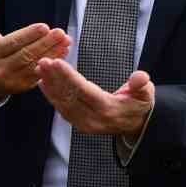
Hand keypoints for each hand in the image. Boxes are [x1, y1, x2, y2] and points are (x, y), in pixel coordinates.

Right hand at [0, 0, 71, 99]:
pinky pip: (40, 74)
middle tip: (60, 33)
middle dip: (45, 44)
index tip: (44, 27)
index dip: (28, 35)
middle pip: (26, 55)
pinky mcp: (23, 87)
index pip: (12, 44)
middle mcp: (1, 70)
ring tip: (66, 41)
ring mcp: (12, 81)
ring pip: (35, 65)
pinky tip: (63, 52)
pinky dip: (53, 63)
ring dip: (53, 53)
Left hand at [35, 60, 154, 138]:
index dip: (69, 77)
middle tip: (42, 61)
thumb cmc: (139, 104)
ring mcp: (84, 124)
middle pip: (69, 97)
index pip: (84, 91)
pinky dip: (50, 95)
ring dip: (49, 85)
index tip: (56, 62)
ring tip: (39, 68)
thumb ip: (142, 85)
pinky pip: (61, 109)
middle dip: (54, 78)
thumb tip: (140, 77)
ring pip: (62, 103)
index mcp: (108, 110)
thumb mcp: (146, 93)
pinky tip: (42, 82)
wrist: (137, 125)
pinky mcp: (78, 124)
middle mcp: (93, 120)